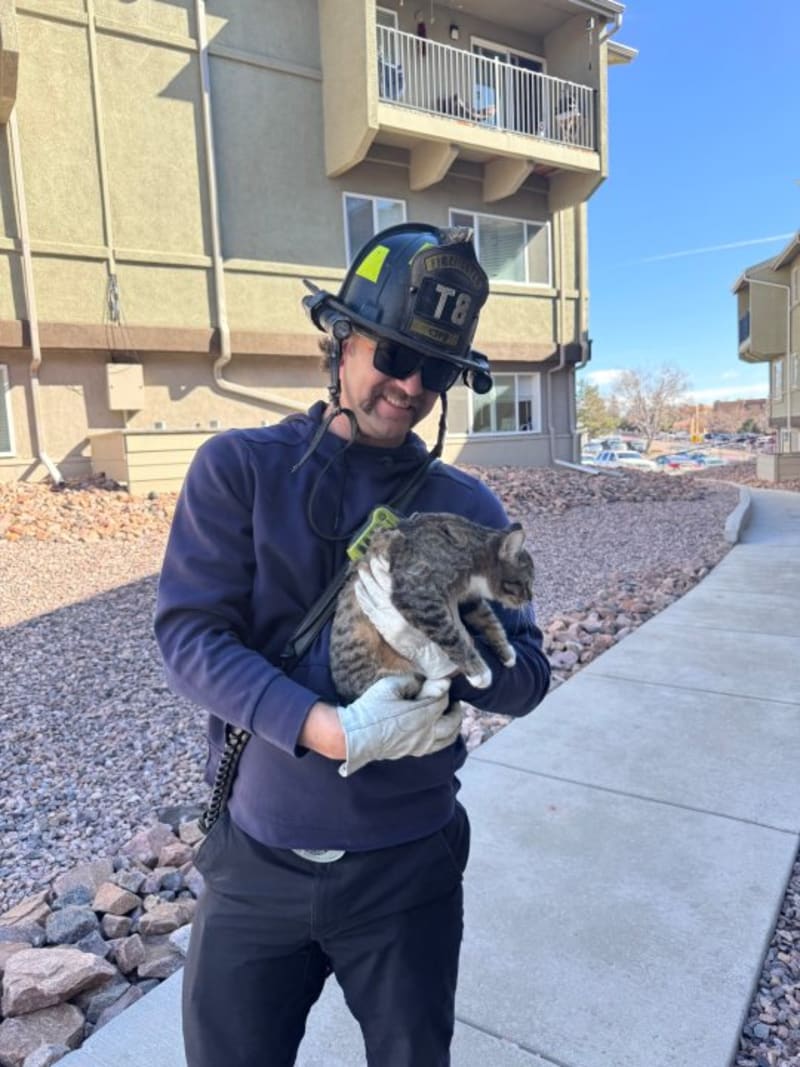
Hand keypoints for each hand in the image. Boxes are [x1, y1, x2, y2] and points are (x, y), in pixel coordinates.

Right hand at [336, 674, 460, 777]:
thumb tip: (424, 681)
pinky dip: (445, 738)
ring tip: (451, 716)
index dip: (443, 689)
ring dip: (454, 726)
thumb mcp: (389, 687)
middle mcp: (427, 733)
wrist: (355, 736)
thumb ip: (411, 681)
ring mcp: (421, 745)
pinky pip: (438, 747)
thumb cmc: (371, 709)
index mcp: (423, 714)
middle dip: (455, 709)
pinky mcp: (414, 752)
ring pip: (448, 738)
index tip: (442, 682)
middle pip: (452, 721)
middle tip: (453, 701)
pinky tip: (441, 732)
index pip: (442, 700)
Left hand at [354, 554, 457, 679]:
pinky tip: (359, 590)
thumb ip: (430, 595)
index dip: (384, 570)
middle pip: (380, 589)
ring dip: (365, 584)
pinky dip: (363, 600)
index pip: (393, 584)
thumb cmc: (441, 634)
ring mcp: (389, 623)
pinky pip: (370, 612)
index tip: (381, 559)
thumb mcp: (441, 610)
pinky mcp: (385, 630)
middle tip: (369, 561)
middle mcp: (397, 614)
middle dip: (373, 574)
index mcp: (411, 607)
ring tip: (362, 571)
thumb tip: (422, 576)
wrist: (435, 658)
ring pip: (372, 600)